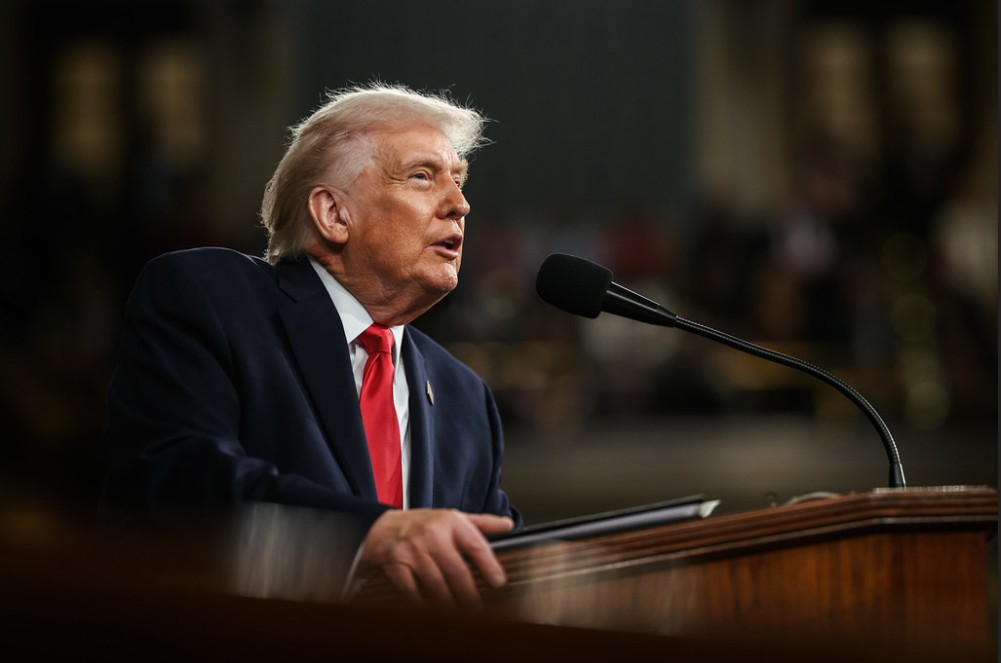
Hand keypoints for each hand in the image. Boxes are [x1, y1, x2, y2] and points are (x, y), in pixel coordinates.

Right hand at [356, 508, 513, 608]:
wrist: (384, 528)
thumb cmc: (424, 525)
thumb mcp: (453, 517)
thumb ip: (482, 523)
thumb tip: (508, 525)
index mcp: (451, 522)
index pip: (475, 544)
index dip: (489, 565)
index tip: (498, 582)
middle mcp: (432, 534)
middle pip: (456, 570)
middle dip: (468, 593)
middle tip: (477, 607)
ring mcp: (412, 549)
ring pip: (435, 584)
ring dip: (447, 602)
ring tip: (458, 614)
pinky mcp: (396, 564)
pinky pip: (411, 590)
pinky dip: (421, 603)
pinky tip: (429, 611)